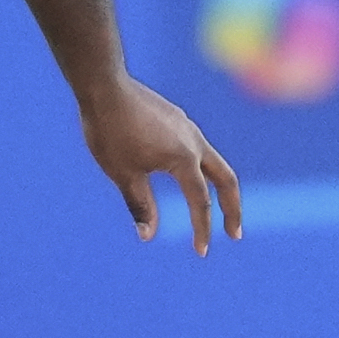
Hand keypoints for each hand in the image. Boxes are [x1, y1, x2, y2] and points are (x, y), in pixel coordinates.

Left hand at [82, 79, 241, 254]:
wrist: (104, 86)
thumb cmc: (110, 131)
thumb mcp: (123, 174)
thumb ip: (140, 205)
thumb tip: (148, 235)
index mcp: (184, 159)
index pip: (201, 202)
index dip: (202, 229)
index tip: (201, 251)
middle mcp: (194, 142)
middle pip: (226, 179)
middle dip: (232, 208)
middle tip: (234, 233)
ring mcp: (187, 127)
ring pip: (213, 162)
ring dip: (217, 186)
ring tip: (213, 207)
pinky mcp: (177, 119)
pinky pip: (196, 148)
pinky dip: (200, 169)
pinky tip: (185, 174)